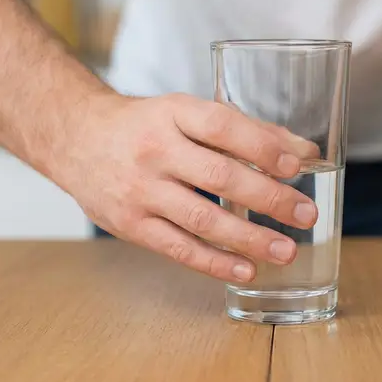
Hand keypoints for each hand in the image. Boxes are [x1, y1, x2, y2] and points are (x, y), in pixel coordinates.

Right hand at [61, 93, 320, 282]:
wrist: (76, 139)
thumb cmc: (144, 125)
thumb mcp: (186, 113)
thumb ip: (246, 130)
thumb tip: (304, 153)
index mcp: (172, 112)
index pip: (221, 126)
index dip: (261, 146)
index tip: (296, 165)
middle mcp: (154, 149)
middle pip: (219, 176)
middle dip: (268, 198)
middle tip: (305, 214)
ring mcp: (140, 190)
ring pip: (202, 219)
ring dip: (249, 238)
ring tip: (286, 250)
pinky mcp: (130, 225)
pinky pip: (178, 248)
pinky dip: (215, 261)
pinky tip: (246, 269)